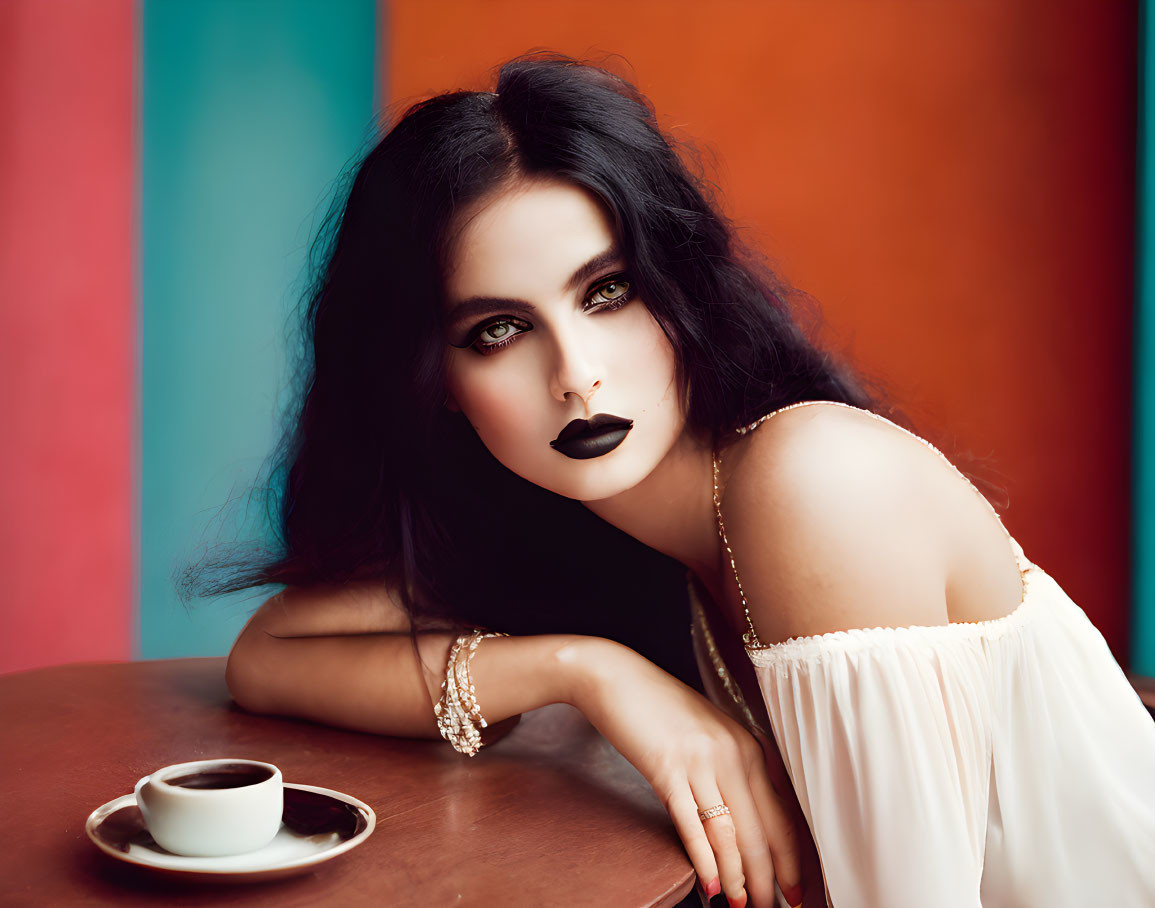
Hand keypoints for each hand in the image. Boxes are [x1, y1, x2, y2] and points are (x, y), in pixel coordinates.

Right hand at [562, 638, 804, 907]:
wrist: (614, 677)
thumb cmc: (658, 705)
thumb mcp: (708, 731)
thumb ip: (731, 764)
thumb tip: (745, 815)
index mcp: (748, 745)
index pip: (781, 813)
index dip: (791, 857)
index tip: (797, 889)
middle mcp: (733, 754)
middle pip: (761, 830)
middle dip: (770, 877)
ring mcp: (700, 761)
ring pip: (730, 833)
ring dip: (739, 877)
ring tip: (743, 907)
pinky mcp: (666, 769)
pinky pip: (692, 824)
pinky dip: (704, 860)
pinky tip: (711, 886)